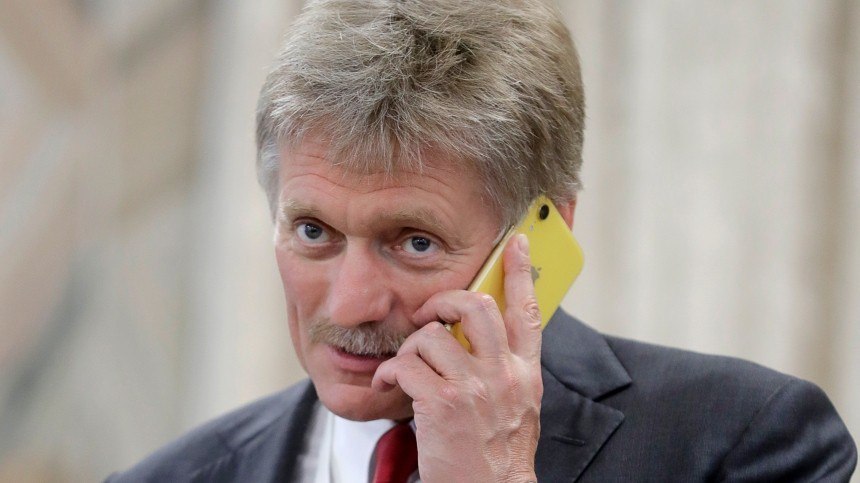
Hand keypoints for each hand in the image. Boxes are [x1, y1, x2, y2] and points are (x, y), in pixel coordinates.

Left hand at [372, 234, 542, 482]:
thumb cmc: (497, 455)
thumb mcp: (518, 406)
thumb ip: (507, 368)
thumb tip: (487, 336)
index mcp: (526, 372)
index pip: (528, 310)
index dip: (520, 271)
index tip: (515, 242)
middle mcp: (505, 374)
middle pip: (475, 306)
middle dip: (443, 303)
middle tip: (429, 317)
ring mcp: (475, 387)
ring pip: (431, 336)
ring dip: (410, 350)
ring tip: (406, 370)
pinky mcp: (442, 403)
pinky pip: (406, 365)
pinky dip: (389, 372)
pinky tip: (389, 385)